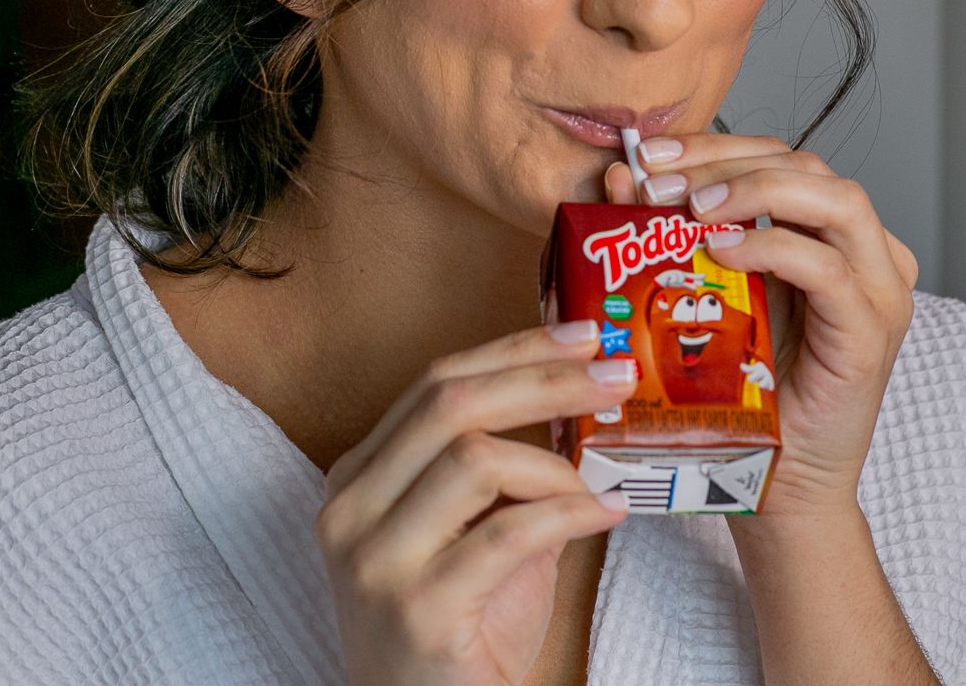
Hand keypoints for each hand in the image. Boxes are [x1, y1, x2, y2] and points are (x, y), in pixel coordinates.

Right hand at [317, 324, 633, 685]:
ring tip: (596, 485)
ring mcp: (375, 562)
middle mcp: (350, 510)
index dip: (515, 348)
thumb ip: (508, 465)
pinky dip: (570, 514)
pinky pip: (508, 534)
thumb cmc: (464, 631)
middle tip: (615, 375)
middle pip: (450, 403)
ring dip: (555, 465)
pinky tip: (607, 513)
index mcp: (358, 477)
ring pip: (474, 459)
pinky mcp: (417, 611)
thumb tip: (581, 390)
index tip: (582, 335)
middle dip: (543, 377)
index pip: (436, 382)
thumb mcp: (477, 530)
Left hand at [606, 134, 917, 520]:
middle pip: (807, 166)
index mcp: (832, 235)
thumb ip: (673, 235)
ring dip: (755, 191)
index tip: (650, 153)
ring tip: (692, 209)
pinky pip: (827, 267)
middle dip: (726, 162)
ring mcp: (878, 289)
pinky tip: (720, 250)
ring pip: (834, 199)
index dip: (716, 147)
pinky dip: (771, 247)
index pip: (781, 159)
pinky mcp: (870, 331)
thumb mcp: (707, 298)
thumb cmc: (743, 396)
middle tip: (659, 179)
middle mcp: (868, 252)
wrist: (777, 485)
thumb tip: (620, 174)